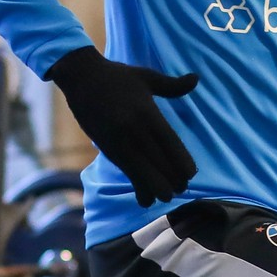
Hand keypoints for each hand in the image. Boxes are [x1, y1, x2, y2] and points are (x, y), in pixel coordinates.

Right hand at [47, 46, 197, 207]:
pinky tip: (146, 200)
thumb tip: (196, 79)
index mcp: (149, 114)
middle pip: (162, 165)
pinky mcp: (108, 149)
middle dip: (175, 182)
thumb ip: (172, 85)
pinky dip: (139, 189)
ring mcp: (120, 141)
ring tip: (165, 194)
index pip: (172, 146)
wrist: (80, 76)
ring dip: (158, 189)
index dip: (183, 165)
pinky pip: (127, 175)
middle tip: (181, 187)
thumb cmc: (117, 76)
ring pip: (145, 176)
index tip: (190, 174)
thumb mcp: (147, 77)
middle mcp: (136, 130)